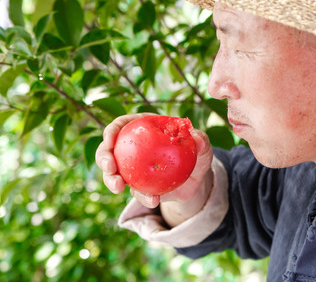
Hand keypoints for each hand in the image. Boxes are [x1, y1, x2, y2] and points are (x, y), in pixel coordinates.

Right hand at [95, 113, 213, 209]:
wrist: (197, 180)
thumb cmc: (197, 155)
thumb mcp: (203, 146)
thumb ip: (201, 140)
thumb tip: (196, 137)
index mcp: (144, 128)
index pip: (122, 125)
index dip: (111, 131)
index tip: (110, 140)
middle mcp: (133, 147)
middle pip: (109, 149)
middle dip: (103, 158)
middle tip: (110, 168)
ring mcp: (132, 168)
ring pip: (113, 174)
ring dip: (111, 181)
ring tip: (119, 188)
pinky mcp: (138, 186)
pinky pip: (136, 192)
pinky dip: (142, 197)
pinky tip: (153, 200)